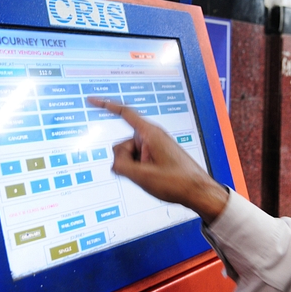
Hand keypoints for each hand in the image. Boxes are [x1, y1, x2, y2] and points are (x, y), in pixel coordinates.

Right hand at [87, 97, 228, 223]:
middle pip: (122, 144)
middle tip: (143, 173)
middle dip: (124, 160)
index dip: (105, 105)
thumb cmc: (176, 182)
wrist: (198, 191)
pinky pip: (137, 160)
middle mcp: (151, 136)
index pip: (124, 113)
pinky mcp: (156, 155)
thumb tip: (115, 163)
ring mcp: (154, 146)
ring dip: (133, 168)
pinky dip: (139, 170)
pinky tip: (152, 178)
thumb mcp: (142, 176)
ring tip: (151, 177)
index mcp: (150, 133)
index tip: (92, 100)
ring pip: (129, 155)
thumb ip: (121, 166)